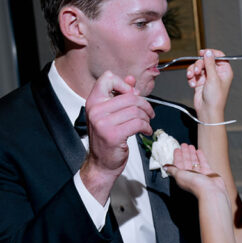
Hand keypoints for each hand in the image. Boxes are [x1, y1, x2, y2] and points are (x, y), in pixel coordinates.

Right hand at [80, 72, 153, 201]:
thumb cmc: (106, 139)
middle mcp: (96, 110)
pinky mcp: (114, 135)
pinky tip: (146, 130)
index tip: (132, 94)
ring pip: (136, 110)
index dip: (124, 84)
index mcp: (93, 101)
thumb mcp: (109, 114)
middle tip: (149, 112)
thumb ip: (120, 95)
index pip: (108, 78)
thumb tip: (132, 80)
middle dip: (144, 104)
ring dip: (146, 117)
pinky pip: (138, 123)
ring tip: (146, 123)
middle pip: (129, 96)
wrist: (101, 164)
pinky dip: (146, 127)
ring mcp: (103, 122)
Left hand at [166, 144, 227, 200]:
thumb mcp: (179, 175)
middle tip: (184, 145)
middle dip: (185, 153)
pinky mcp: (208, 173)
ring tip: (191, 146)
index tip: (177, 149)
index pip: (178, 165)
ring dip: (192, 153)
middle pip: (186, 162)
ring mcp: (200, 174)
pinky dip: (201, 157)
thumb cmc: (194, 184)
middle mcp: (190, 176)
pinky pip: (203, 163)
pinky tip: (199, 151)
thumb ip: (173, 170)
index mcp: (182, 177)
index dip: (177, 157)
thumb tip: (165, 167)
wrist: (210, 190)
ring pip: (194, 162)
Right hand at [187, 49, 232, 122]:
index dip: (211, 53)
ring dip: (193, 70)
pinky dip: (191, 78)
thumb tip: (209, 52)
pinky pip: (193, 74)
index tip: (203, 53)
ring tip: (192, 77)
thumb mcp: (213, 78)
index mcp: (224, 71)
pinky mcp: (200, 81)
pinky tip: (192, 84)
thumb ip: (210, 63)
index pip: (219, 56)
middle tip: (196, 71)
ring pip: (198, 66)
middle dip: (199, 64)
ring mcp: (208, 77)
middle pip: (206, 60)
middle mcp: (216, 73)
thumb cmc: (215, 98)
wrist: (207, 111)